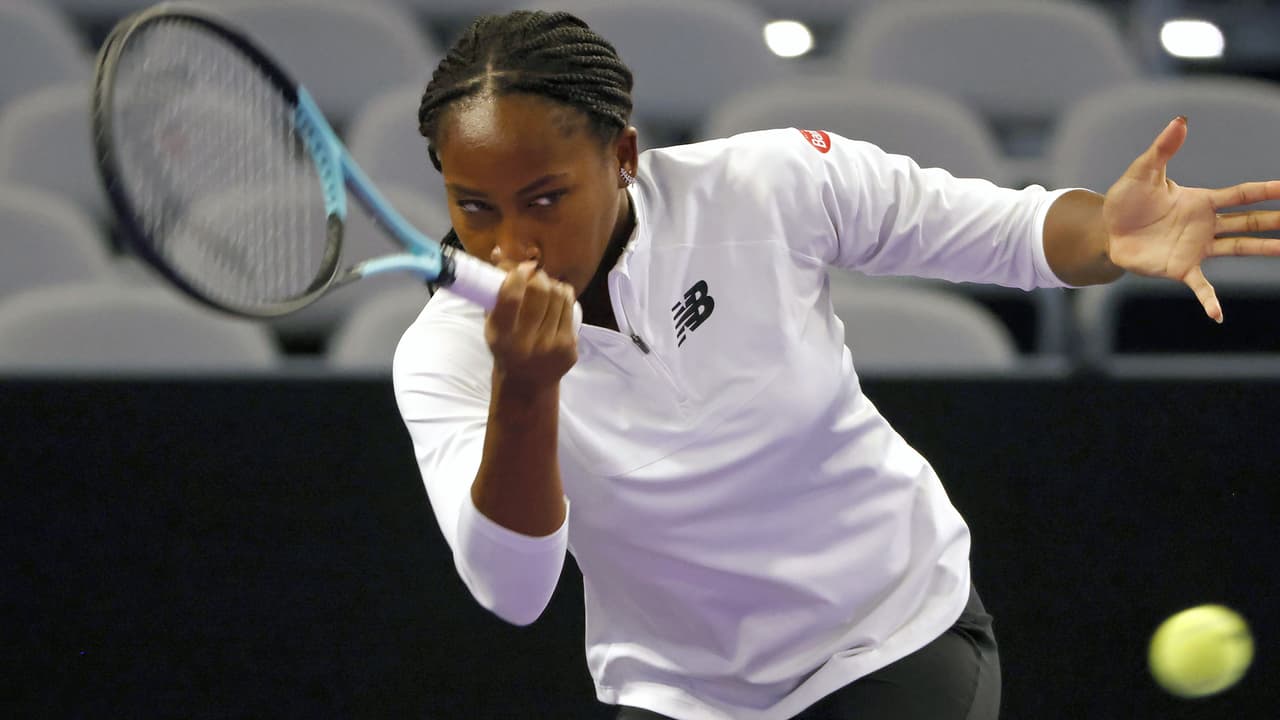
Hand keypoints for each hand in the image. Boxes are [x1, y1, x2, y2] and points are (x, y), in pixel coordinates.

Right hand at [485, 259, 577, 385]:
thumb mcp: (493, 324)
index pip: (510, 297)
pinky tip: (556, 299)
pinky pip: (570, 307)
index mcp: (502, 337)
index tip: (520, 269)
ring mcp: (551, 346)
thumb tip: (498, 251)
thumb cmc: (506, 346)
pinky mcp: (569, 347)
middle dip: (538, 276)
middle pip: (540, 291)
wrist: (528, 383)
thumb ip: (494, 290)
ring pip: (559, 295)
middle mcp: (526, 344)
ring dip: (552, 284)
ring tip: (545, 288)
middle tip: (534, 276)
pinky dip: (563, 296)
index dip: (517, 274)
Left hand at [1103, 115, 1279, 322]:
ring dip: (1264, 250)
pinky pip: (1201, 286)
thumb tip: (1181, 120)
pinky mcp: (1181, 268)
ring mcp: (1196, 248)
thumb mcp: (1143, 172)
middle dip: (1276, 221)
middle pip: (1250, 222)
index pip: (1242, 194)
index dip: (1267, 191)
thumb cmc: (1126, 201)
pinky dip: (1210, 300)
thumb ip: (1163, 149)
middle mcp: (1206, 225)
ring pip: (1239, 249)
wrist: (1106, 231)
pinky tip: (1218, 315)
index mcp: (1201, 201)